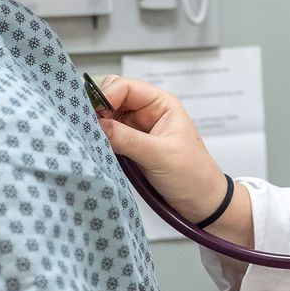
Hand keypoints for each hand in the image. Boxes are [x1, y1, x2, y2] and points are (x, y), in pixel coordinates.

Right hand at [96, 75, 231, 223]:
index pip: (125, 87)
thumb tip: (96, 125)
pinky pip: (107, 136)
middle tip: (87, 126)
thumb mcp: (160, 155)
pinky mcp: (129, 146)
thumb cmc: (194, 175)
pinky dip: (99, 139)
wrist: (202, 203)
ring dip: (96, 125)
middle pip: (111, 98)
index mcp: (161, 104)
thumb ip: (128, 139)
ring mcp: (137, 129)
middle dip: (98, 109)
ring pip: (106, 117)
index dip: (106, 96)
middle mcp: (147, 112)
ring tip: (90, 138)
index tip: (93, 115)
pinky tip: (95, 147)